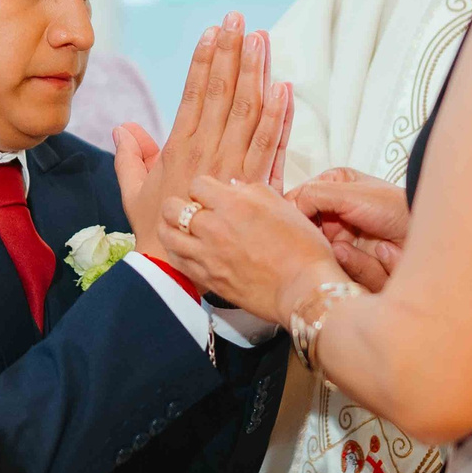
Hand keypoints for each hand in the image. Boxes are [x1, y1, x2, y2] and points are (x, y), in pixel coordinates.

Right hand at [117, 16, 284, 254]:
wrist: (178, 273)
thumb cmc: (156, 235)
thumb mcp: (134, 195)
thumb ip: (130, 158)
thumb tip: (124, 126)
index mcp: (179, 149)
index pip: (194, 94)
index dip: (204, 61)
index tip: (213, 31)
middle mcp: (207, 152)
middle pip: (222, 93)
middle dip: (231, 53)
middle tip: (239, 18)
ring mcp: (233, 167)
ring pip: (247, 111)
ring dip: (256, 72)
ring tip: (262, 39)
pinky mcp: (256, 186)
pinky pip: (271, 145)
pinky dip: (279, 116)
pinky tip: (284, 88)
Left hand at [166, 174, 343, 325]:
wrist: (304, 287)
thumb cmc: (302, 247)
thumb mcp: (282, 205)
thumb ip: (253, 191)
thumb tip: (234, 187)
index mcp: (234, 204)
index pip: (197, 184)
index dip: (203, 189)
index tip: (210, 196)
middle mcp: (214, 227)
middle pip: (173, 208)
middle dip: (179, 205)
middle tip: (189, 210)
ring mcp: (207, 255)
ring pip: (167, 235)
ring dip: (171, 229)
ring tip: (180, 229)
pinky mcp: (208, 278)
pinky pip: (176, 261)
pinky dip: (176, 252)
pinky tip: (185, 250)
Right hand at [293, 169, 407, 292]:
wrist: (432, 236)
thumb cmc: (396, 207)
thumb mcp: (348, 193)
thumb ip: (311, 195)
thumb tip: (283, 208)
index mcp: (332, 188)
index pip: (297, 204)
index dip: (295, 218)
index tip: (297, 227)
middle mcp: (335, 216)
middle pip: (307, 236)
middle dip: (320, 241)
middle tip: (332, 242)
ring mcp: (345, 242)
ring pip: (324, 257)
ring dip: (346, 255)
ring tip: (365, 245)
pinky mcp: (355, 266)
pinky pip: (344, 272)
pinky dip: (362, 266)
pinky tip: (382, 253)